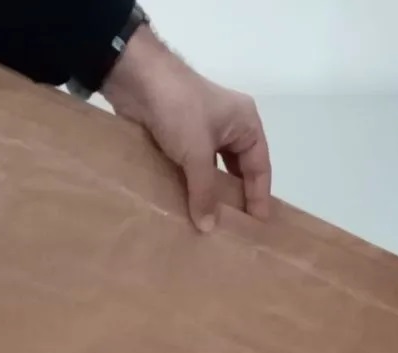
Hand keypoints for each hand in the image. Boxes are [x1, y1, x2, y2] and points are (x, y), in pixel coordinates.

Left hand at [101, 26, 270, 231]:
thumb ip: (204, 191)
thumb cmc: (180, 110)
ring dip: (209, 192)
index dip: (259, 196)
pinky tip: (185, 205)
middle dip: (235, 197)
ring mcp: (202, 130)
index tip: (258, 225)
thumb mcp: (197, 153)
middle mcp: (228, 126)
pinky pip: (190, 166)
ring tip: (209, 223)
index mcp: (246, 123)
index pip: (260, 166)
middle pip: (238, 169)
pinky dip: (189, 184)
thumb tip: (208, 228)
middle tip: (235, 229)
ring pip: (212, 168)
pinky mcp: (178, 135)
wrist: (137, 78)